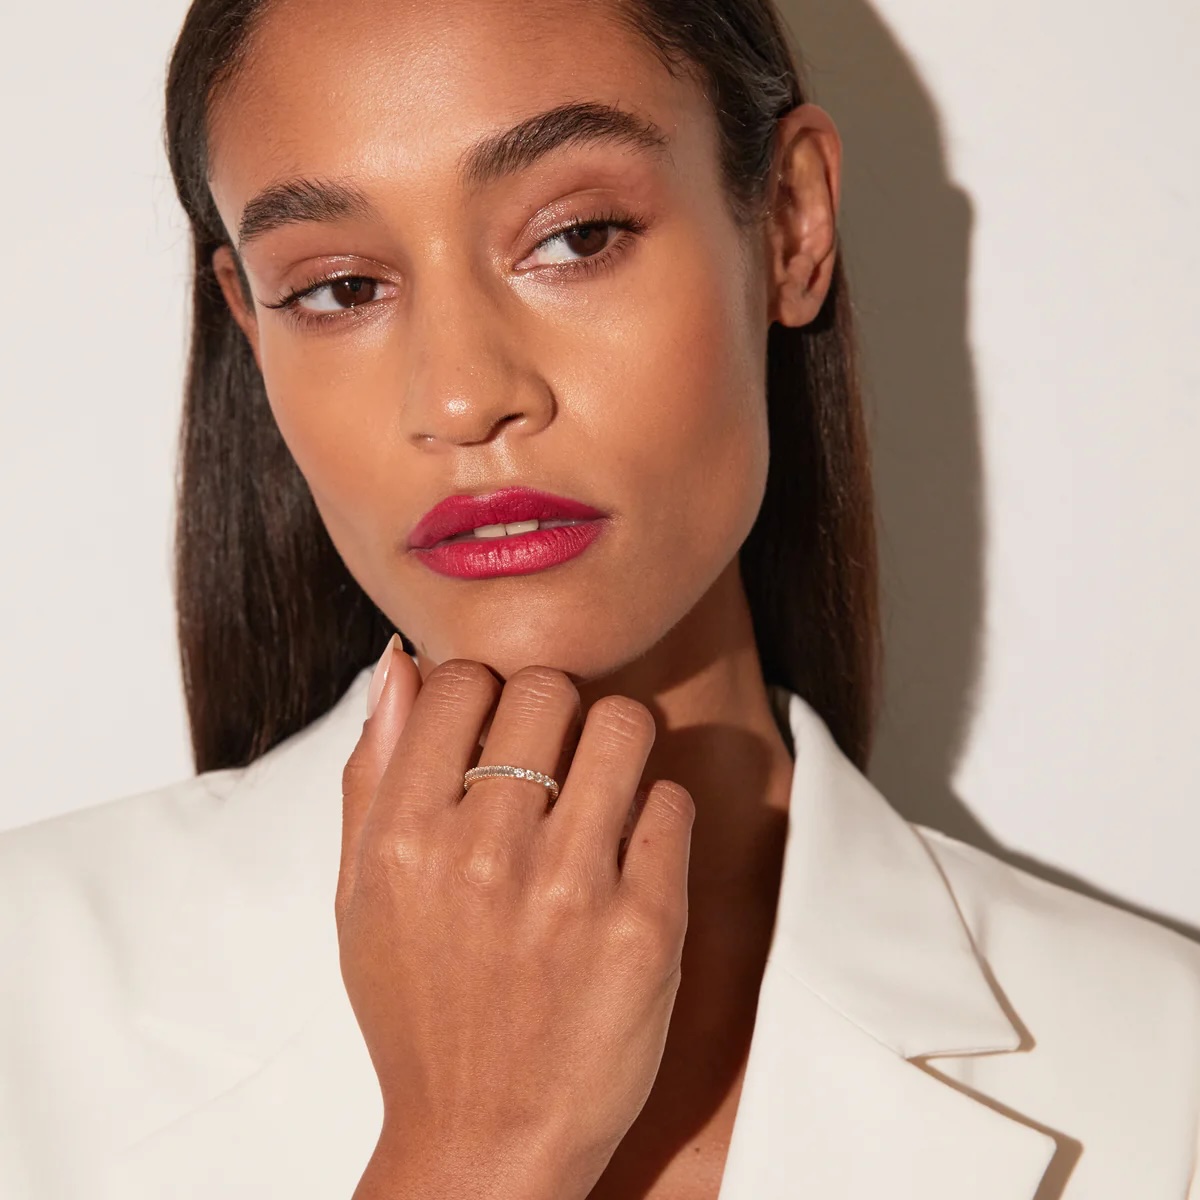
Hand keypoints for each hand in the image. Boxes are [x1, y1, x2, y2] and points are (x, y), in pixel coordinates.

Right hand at [338, 647, 694, 1198]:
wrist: (485, 1139)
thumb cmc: (418, 1011)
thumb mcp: (360, 895)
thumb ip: (371, 773)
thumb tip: (399, 663)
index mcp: (404, 838)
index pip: (462, 680)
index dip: (483, 690)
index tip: (494, 726)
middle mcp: (484, 855)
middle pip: (548, 686)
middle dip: (553, 707)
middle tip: (552, 755)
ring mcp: (570, 890)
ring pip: (624, 726)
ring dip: (615, 746)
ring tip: (599, 789)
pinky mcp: (646, 927)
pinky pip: (673, 804)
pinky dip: (656, 817)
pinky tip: (629, 856)